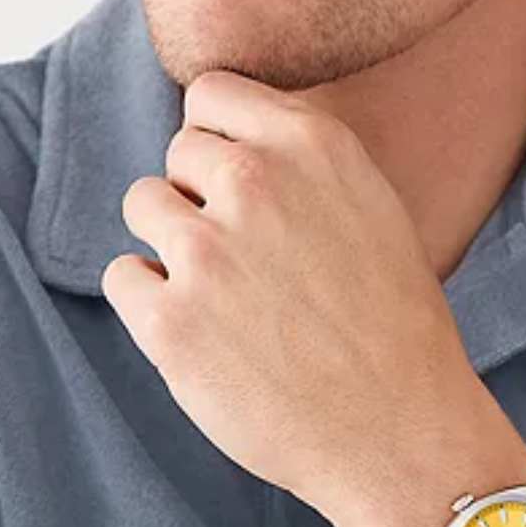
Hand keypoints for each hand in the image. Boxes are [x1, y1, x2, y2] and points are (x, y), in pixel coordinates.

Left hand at [100, 70, 485, 522]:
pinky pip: (125, 275)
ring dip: (174, 244)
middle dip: (202, 195)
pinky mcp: (171, 322)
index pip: (213, 94)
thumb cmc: (398, 333)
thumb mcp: (377, 216)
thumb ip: (306, 171)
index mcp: (315, 147)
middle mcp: (257, 183)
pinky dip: (152, 302)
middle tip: (245, 258)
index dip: (218, 138)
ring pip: (143, 204)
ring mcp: (209, 251)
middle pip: (178, 151)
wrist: (401, 432)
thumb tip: (237, 149)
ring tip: (227, 297)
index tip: (232, 181)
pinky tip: (205, 334)